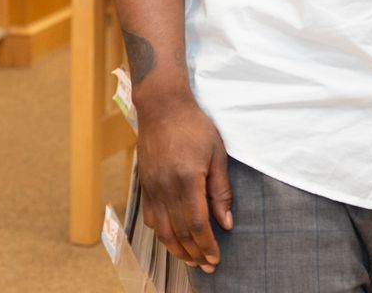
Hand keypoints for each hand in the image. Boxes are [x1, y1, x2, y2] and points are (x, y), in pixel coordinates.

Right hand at [135, 89, 231, 272]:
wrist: (162, 106)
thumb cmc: (193, 126)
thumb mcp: (216, 154)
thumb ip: (221, 191)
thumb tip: (226, 223)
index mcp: (187, 179)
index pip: (197, 224)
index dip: (207, 246)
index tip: (216, 259)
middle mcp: (166, 186)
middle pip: (180, 231)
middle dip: (195, 253)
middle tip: (207, 266)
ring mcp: (152, 186)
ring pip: (162, 229)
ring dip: (177, 249)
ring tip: (191, 259)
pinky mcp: (144, 184)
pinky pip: (151, 217)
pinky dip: (162, 233)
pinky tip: (173, 238)